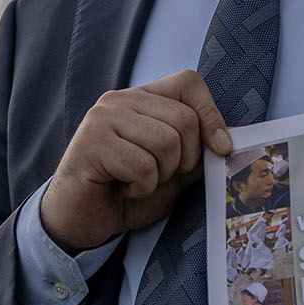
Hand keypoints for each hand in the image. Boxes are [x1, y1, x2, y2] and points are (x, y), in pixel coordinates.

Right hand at [37, 70, 229, 252]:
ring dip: (160, 176)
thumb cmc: (124, 194)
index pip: (188, 83)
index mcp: (142, 98)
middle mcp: (120, 99)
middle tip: (159, 176)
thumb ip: (194, 154)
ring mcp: (102, 118)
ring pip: (166, 142)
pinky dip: (141, 188)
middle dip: (184, 160)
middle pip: (184, 119)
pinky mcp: (92, 142)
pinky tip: (122, 189)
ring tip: (137, 182)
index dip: (211, 114)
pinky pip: (142, 166)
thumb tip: (224, 143)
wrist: (79, 221)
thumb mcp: (171, 173)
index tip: (220, 148)